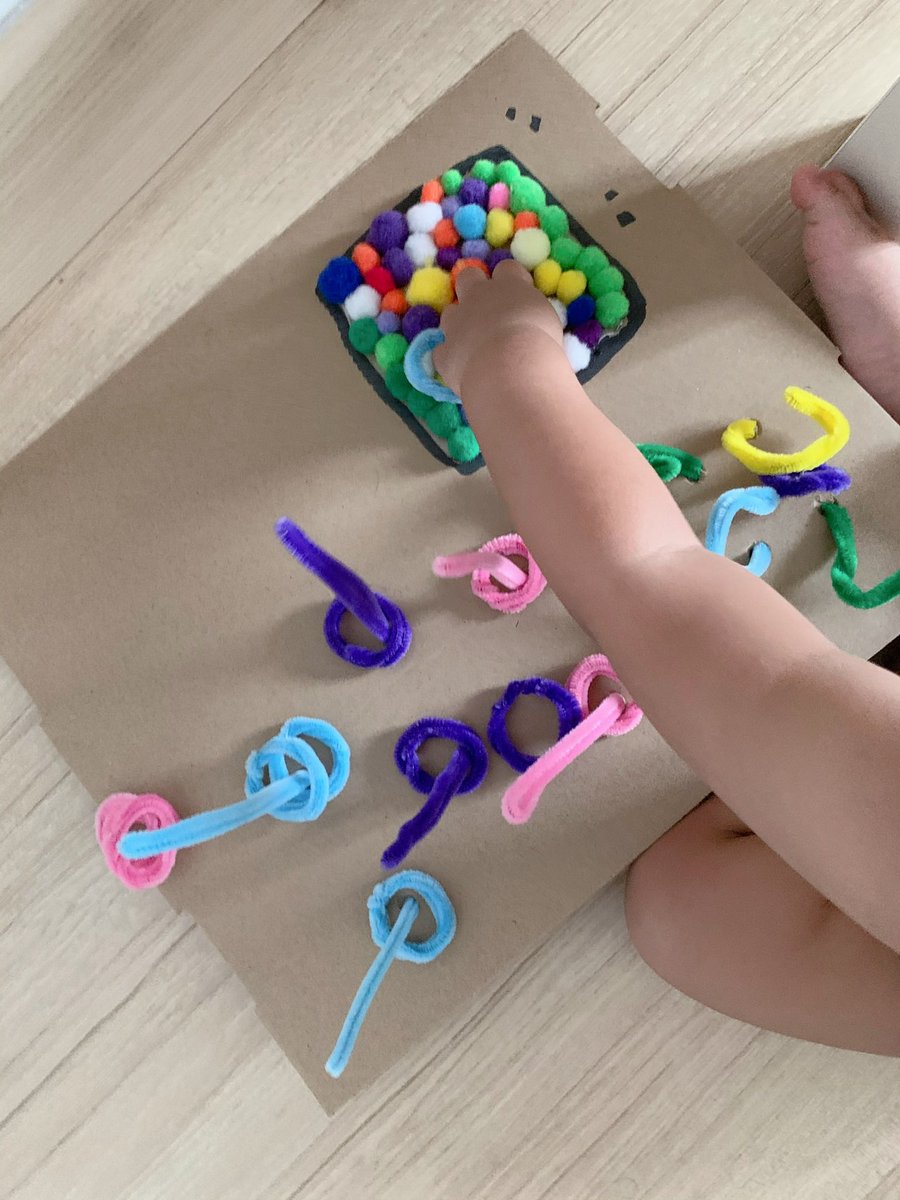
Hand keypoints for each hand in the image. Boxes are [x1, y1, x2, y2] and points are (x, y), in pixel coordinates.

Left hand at [433, 260, 563, 395]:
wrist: (511, 369)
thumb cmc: (539, 344)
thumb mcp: (547, 322)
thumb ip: (532, 315)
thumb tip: (528, 322)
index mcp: (508, 285)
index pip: (507, 269)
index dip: (510, 279)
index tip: (519, 294)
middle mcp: (478, 297)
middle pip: (468, 277)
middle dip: (474, 288)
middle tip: (487, 309)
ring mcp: (457, 323)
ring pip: (450, 313)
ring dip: (459, 323)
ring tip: (474, 343)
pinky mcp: (444, 351)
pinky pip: (442, 351)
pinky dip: (452, 358)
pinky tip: (463, 369)